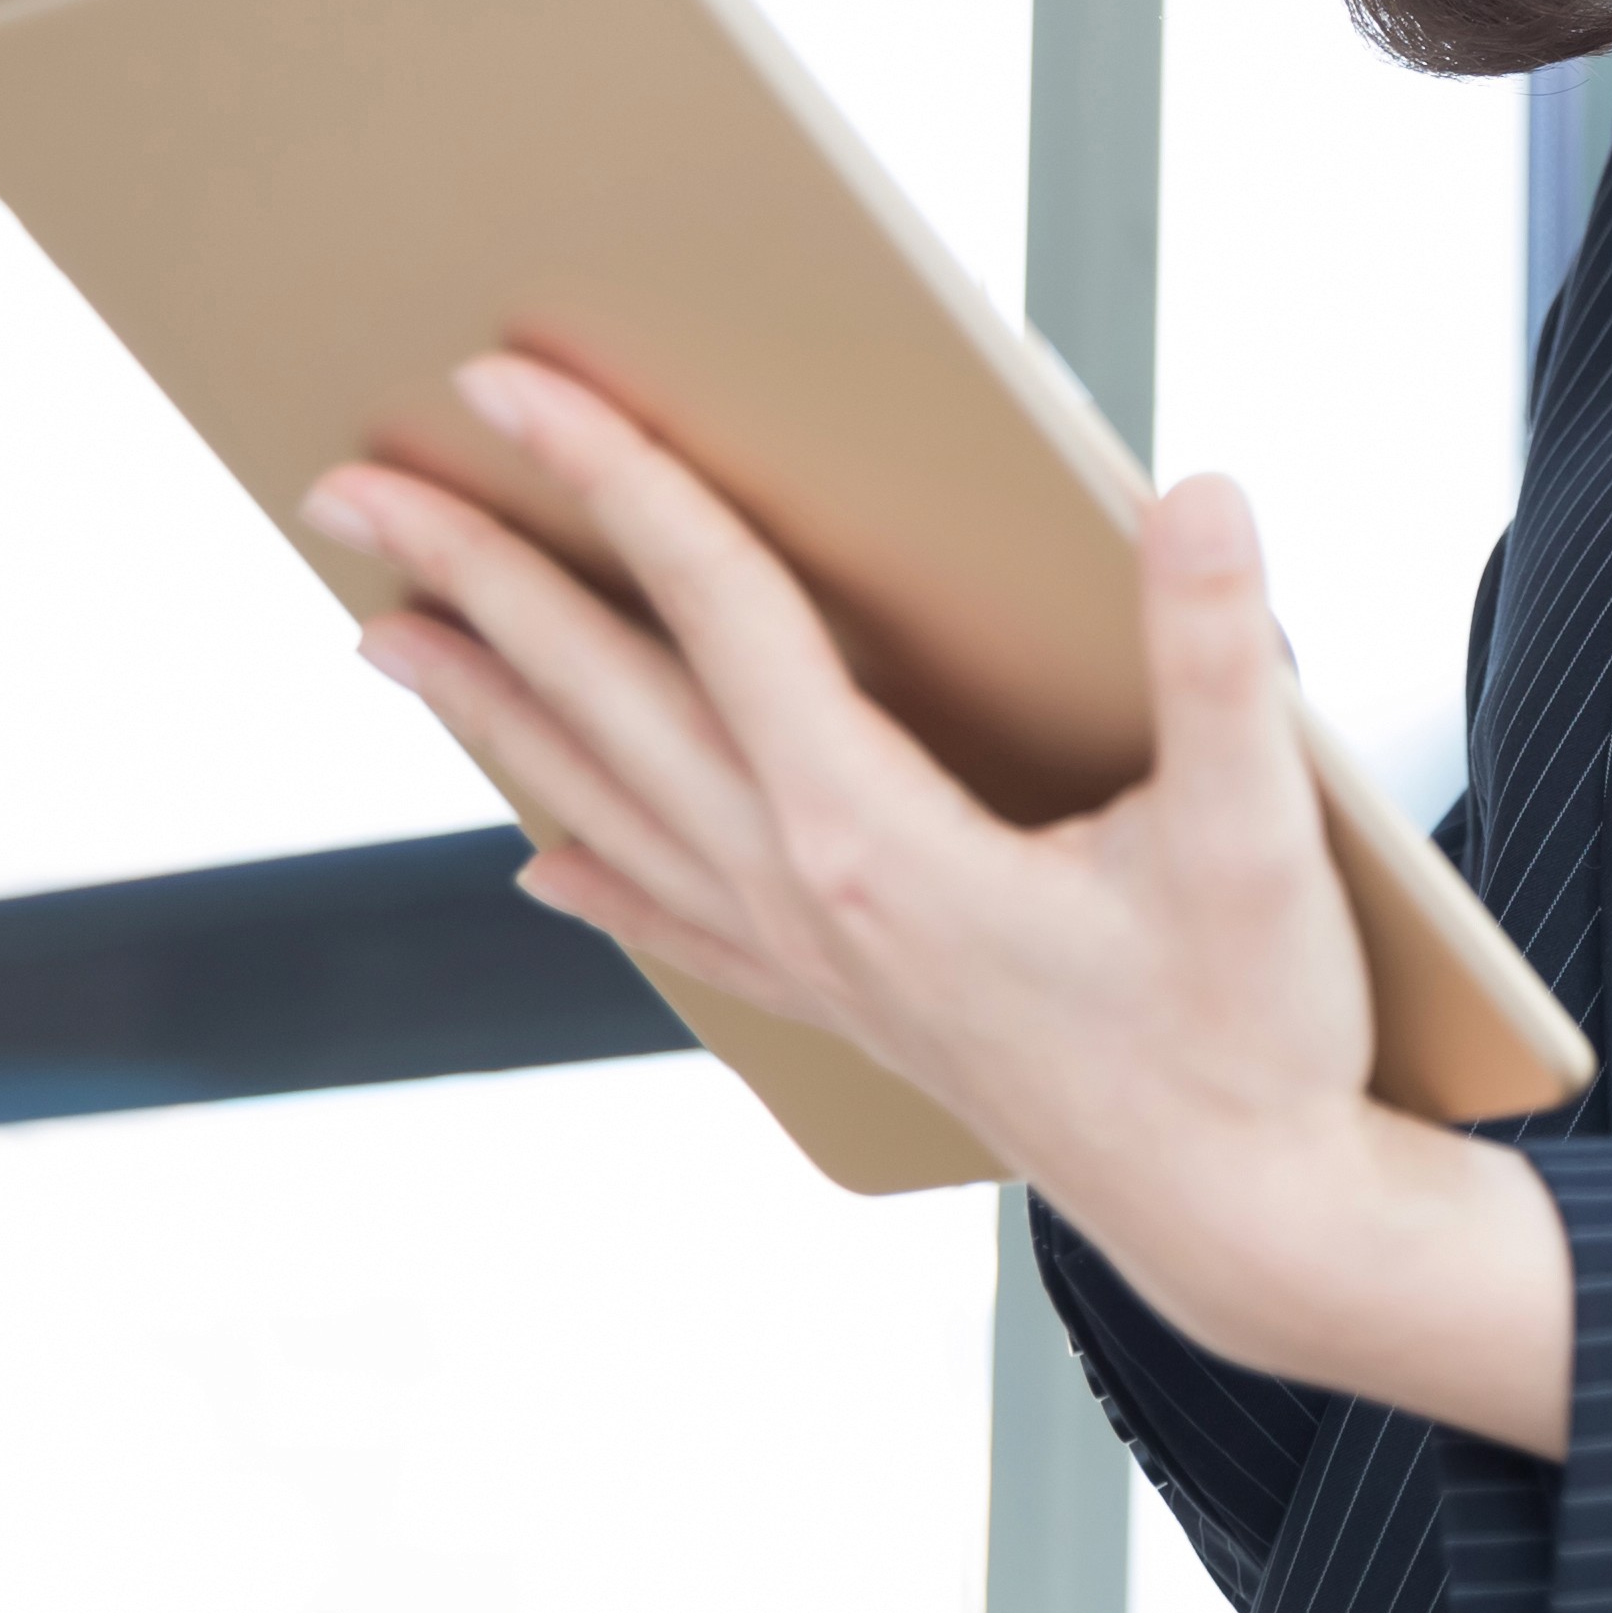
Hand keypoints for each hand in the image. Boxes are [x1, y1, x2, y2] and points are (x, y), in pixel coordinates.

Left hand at [311, 352, 1570, 1453]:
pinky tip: (539, 860)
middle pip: (609, 702)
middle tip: (353, 488)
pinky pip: (676, 919)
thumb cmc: (1251, 1031)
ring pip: (609, 805)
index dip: (621, 482)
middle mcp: (808, 894)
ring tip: (389, 634)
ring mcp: (813, 959)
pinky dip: (593, 873)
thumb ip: (1223, 654)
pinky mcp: (848, 1006)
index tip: (515, 388)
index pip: (720, 613)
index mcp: (878, 838)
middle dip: (479, 580)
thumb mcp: (1258, 835)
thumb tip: (1193, 492)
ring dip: (494, 710)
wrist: (1245, 1224)